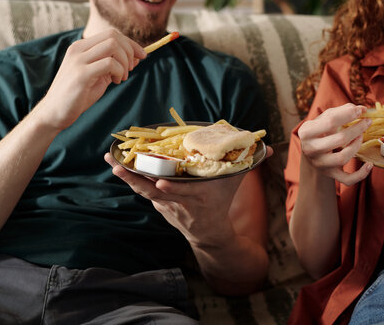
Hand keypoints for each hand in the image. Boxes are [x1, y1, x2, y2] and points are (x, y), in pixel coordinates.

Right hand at [36, 29, 145, 130]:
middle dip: (130, 51)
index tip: (142, 56)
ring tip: (122, 77)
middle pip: (113, 36)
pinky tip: (116, 81)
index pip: (111, 34)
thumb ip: (115, 65)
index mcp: (81, 47)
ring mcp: (78, 60)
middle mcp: (78, 49)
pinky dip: (119, 71)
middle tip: (130, 69)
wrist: (55, 112)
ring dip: (125, 62)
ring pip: (113, 46)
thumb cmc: (78, 95)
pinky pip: (110, 63)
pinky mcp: (81, 74)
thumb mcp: (100, 76)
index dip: (131, 43)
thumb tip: (137, 56)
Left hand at [104, 152, 244, 247]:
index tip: (160, 182)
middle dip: (135, 179)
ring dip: (127, 178)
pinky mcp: (160, 206)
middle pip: (155, 191)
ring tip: (111, 162)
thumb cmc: (222, 202)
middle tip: (117, 165)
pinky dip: (132, 180)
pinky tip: (119, 166)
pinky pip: (144, 192)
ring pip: (145, 192)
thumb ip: (250, 164)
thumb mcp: (235, 184)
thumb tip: (271, 148)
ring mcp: (168, 206)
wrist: (210, 234)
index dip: (172, 189)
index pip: (184, 193)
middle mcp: (180, 203)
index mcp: (200, 197)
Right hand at [298, 103, 372, 185]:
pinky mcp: (330, 175)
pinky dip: (360, 174)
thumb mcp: (324, 118)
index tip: (361, 111)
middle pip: (339, 140)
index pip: (330, 121)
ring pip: (343, 158)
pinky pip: (347, 179)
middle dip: (357, 129)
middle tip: (367, 122)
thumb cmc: (320, 132)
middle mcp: (310, 149)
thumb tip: (362, 109)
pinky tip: (369, 164)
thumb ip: (341, 111)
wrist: (311, 153)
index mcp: (307, 132)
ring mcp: (320, 164)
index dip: (348, 115)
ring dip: (356, 146)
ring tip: (361, 137)